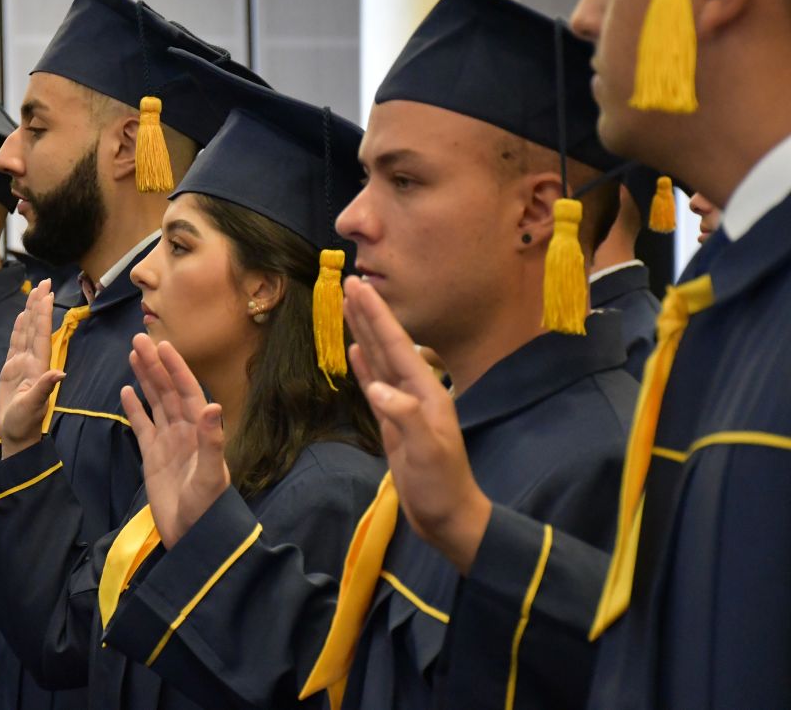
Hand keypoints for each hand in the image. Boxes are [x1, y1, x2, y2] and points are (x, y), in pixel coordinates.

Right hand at [0, 280, 64, 457]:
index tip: (48, 294)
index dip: (44, 314)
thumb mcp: (33, 407)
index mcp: (38, 366)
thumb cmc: (24, 424)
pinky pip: (15, 343)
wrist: (16, 435)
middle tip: (44, 282)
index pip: (41, 334)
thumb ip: (45, 389)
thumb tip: (60, 374)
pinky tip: (20, 317)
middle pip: (35, 327)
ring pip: (26, 332)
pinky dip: (18, 329)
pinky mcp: (11, 369)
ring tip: (34, 292)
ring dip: (30, 312)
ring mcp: (22, 364)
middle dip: (39, 305)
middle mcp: (32, 361)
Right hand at [121, 334, 227, 548]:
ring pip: (155, 402)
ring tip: (133, 354)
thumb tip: (213, 407)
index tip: (162, 344)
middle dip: (155, 364)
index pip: (187, 390)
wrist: (193, 536)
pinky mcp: (153, 456)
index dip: (175, 367)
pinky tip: (126, 390)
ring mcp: (168, 442)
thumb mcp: (212, 475)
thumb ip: (212, 441)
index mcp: (200, 430)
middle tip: (139, 338)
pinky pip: (142, 426)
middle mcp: (185, 430)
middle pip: (168, 390)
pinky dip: (134, 408)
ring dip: (145, 378)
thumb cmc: (207, 507)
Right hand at [343, 276, 490, 573]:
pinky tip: (356, 352)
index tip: (358, 286)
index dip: (376, 315)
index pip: (396, 345)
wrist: (449, 517)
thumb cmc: (441, 488)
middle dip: (369, 313)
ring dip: (365, 332)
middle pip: (387, 344)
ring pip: (380, 360)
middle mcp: (415, 392)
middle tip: (351, 281)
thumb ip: (405, 417)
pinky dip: (365, 366)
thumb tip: (378, 387)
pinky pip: (375, 384)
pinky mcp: (393, 422)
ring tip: (350, 307)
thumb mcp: (426, 453)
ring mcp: (403, 406)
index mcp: (425, 392)